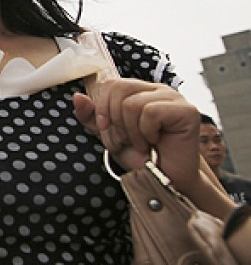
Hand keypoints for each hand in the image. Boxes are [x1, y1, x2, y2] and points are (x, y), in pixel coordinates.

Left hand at [73, 77, 200, 192]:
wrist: (165, 181)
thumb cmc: (140, 157)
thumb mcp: (108, 135)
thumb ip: (91, 116)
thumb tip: (78, 97)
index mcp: (139, 91)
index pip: (109, 84)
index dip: (101, 107)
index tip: (106, 128)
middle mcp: (156, 90)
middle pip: (118, 88)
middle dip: (113, 120)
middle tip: (125, 140)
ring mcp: (173, 98)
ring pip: (131, 103)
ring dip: (130, 131)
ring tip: (141, 143)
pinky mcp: (187, 110)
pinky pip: (151, 112)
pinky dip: (146, 133)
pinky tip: (154, 142)